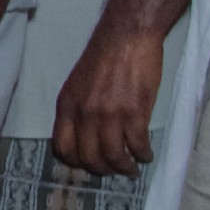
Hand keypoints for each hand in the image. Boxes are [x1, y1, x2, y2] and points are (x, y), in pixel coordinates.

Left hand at [51, 26, 163, 176]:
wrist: (126, 38)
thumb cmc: (103, 58)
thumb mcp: (77, 85)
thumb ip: (77, 109)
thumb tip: (82, 136)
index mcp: (67, 106)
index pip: (63, 147)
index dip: (76, 161)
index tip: (88, 164)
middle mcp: (84, 114)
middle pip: (88, 157)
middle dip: (102, 169)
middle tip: (113, 170)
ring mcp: (109, 115)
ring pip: (113, 156)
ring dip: (124, 168)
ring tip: (131, 169)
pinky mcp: (134, 113)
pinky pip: (137, 145)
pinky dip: (143, 155)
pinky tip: (146, 155)